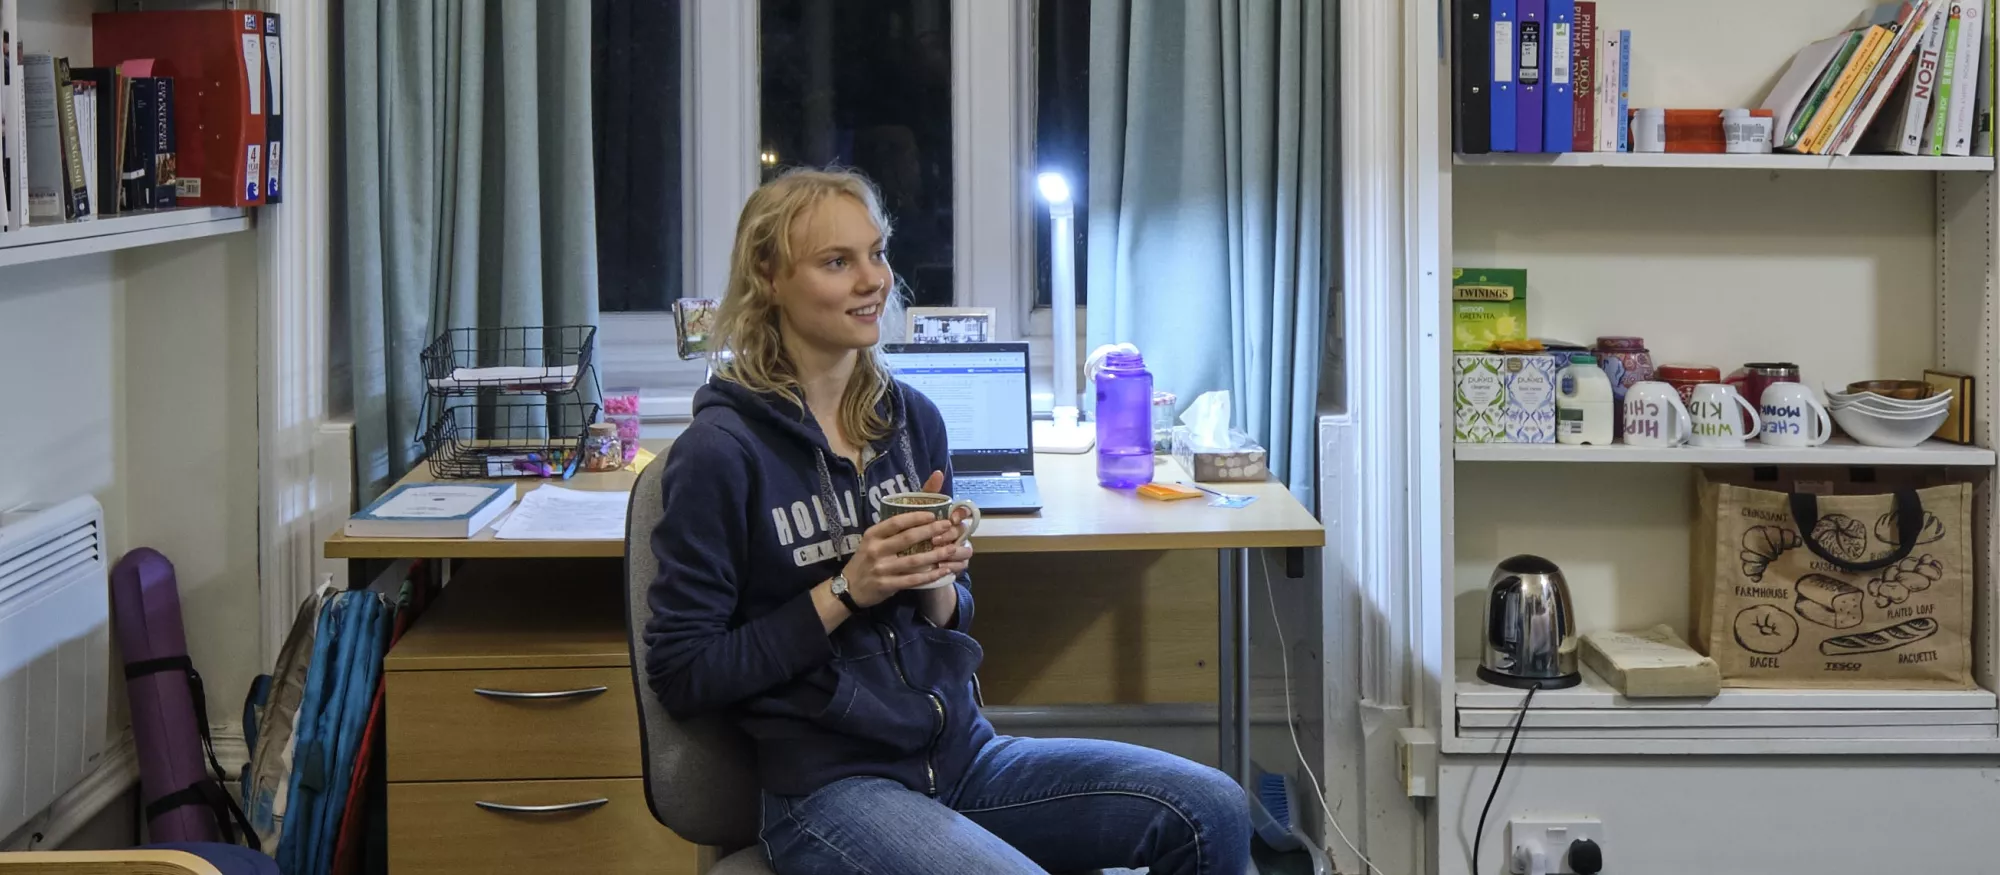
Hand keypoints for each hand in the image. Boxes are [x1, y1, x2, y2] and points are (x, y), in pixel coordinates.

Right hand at [841, 508, 968, 607]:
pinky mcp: (887, 585)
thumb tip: (918, 518)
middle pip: (908, 539)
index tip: (933, 514)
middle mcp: (876, 550)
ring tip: (951, 549)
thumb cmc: (866, 560)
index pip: (896, 522)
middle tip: (948, 527)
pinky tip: (943, 571)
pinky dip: (930, 575)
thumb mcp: (872, 541)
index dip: (916, 517)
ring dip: (935, 554)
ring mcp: (881, 569)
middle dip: (930, 531)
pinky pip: (913, 580)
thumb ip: (890, 531)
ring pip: (914, 560)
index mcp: (873, 535)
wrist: (849, 587)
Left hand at [919, 470, 977, 563]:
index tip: (950, 517)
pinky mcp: (955, 566)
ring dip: (954, 552)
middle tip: (934, 540)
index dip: (961, 514)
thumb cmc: (915, 531)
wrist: (907, 558)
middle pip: (962, 532)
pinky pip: (962, 566)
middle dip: (950, 536)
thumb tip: (938, 472)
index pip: (965, 512)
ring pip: (966, 550)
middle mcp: (958, 533)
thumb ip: (928, 493)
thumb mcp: (917, 511)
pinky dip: (953, 567)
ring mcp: (958, 550)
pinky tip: (941, 567)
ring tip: (939, 555)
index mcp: (951, 518)